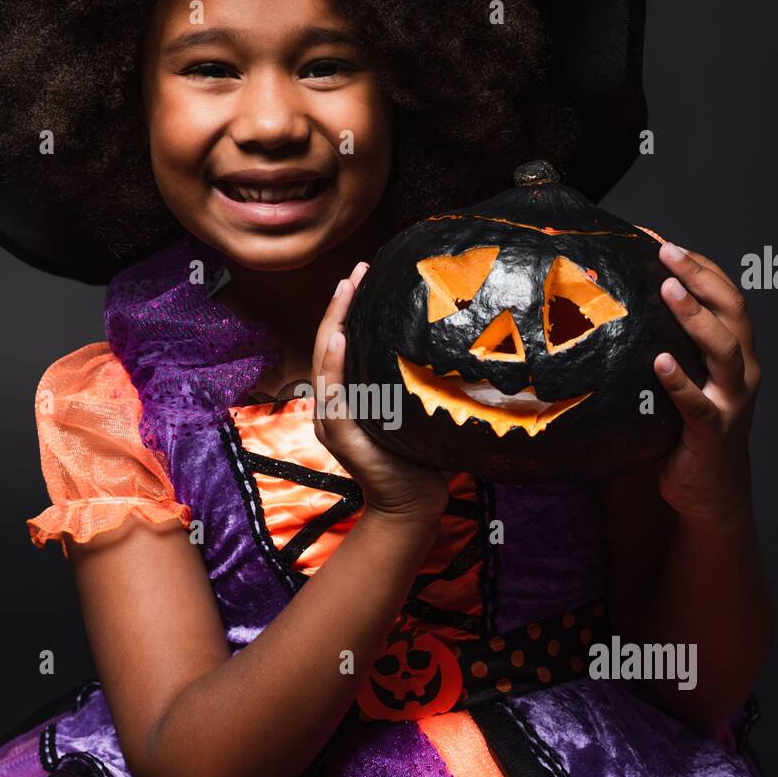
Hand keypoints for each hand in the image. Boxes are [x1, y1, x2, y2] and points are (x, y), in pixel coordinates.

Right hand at [310, 260, 450, 522]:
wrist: (413, 506)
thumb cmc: (420, 459)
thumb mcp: (416, 410)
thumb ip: (417, 380)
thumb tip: (451, 341)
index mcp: (349, 397)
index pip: (342, 343)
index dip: (348, 309)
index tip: (363, 276)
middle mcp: (333, 405)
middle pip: (329, 344)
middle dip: (341, 305)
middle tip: (357, 270)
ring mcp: (331, 420)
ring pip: (325, 361)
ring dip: (333, 322)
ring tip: (346, 289)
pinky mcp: (339, 435)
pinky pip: (333, 395)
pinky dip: (334, 364)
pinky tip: (340, 338)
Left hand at [653, 242, 760, 521]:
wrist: (709, 494)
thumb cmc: (687, 433)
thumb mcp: (684, 384)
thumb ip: (668, 350)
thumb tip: (619, 313)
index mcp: (736, 355)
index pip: (727, 297)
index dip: (701, 266)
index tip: (665, 242)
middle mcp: (741, 373)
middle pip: (732, 311)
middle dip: (701, 277)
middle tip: (668, 252)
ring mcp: (731, 402)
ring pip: (724, 350)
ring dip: (695, 317)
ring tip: (668, 290)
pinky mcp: (713, 433)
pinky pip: (698, 404)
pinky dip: (681, 381)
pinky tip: (660, 362)